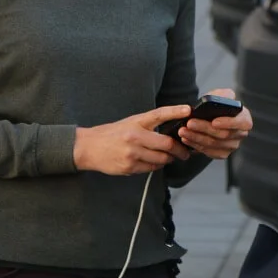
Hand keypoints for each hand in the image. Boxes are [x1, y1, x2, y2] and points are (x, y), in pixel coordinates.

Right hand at [74, 104, 192, 175]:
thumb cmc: (112, 134)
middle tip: (185, 152)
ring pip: (161, 159)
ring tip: (170, 157)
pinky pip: (151, 168)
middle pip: (166, 144)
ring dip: (169, 159)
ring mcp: (132, 153)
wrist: (89, 147)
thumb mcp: (130, 123)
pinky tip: (154, 161)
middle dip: (180, 150)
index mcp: (136, 122)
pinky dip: (156, 165)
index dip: (175, 111)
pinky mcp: (129, 167)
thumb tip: (171, 133)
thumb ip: (148, 126)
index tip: (188, 109)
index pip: (159, 114)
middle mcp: (135, 137)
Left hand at [176, 89, 253, 159]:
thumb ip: (223, 95)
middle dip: (204, 128)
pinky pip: (209, 152)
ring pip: (214, 144)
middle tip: (189, 123)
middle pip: (223, 134)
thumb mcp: (221, 95)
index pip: (242, 122)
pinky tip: (186, 139)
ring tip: (183, 131)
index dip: (228, 123)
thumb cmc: (217, 105)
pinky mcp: (222, 153)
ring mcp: (232, 145)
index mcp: (244, 118)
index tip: (214, 121)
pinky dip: (196, 145)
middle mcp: (241, 134)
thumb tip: (218, 100)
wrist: (210, 117)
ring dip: (196, 137)